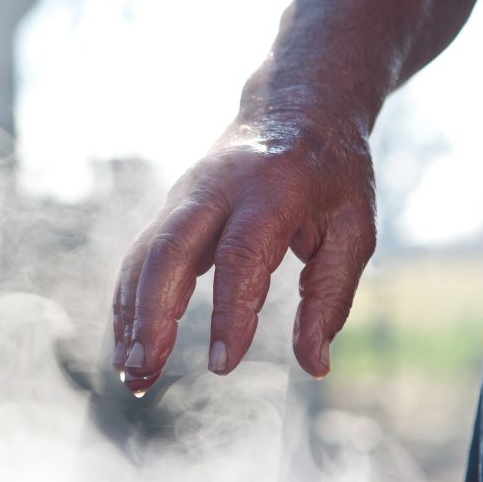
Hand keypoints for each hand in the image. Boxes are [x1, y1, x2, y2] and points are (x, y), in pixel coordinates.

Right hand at [112, 119, 376, 395]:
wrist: (296, 106)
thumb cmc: (333, 177)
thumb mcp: (354, 229)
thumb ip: (330, 298)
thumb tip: (314, 366)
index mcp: (271, 189)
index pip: (241, 256)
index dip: (229, 312)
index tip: (223, 366)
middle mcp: (216, 188)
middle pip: (168, 250)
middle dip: (151, 314)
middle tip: (145, 371)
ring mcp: (185, 196)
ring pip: (143, 256)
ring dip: (130, 317)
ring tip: (132, 376)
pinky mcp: (170, 209)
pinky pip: (139, 258)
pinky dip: (129, 304)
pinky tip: (128, 349)